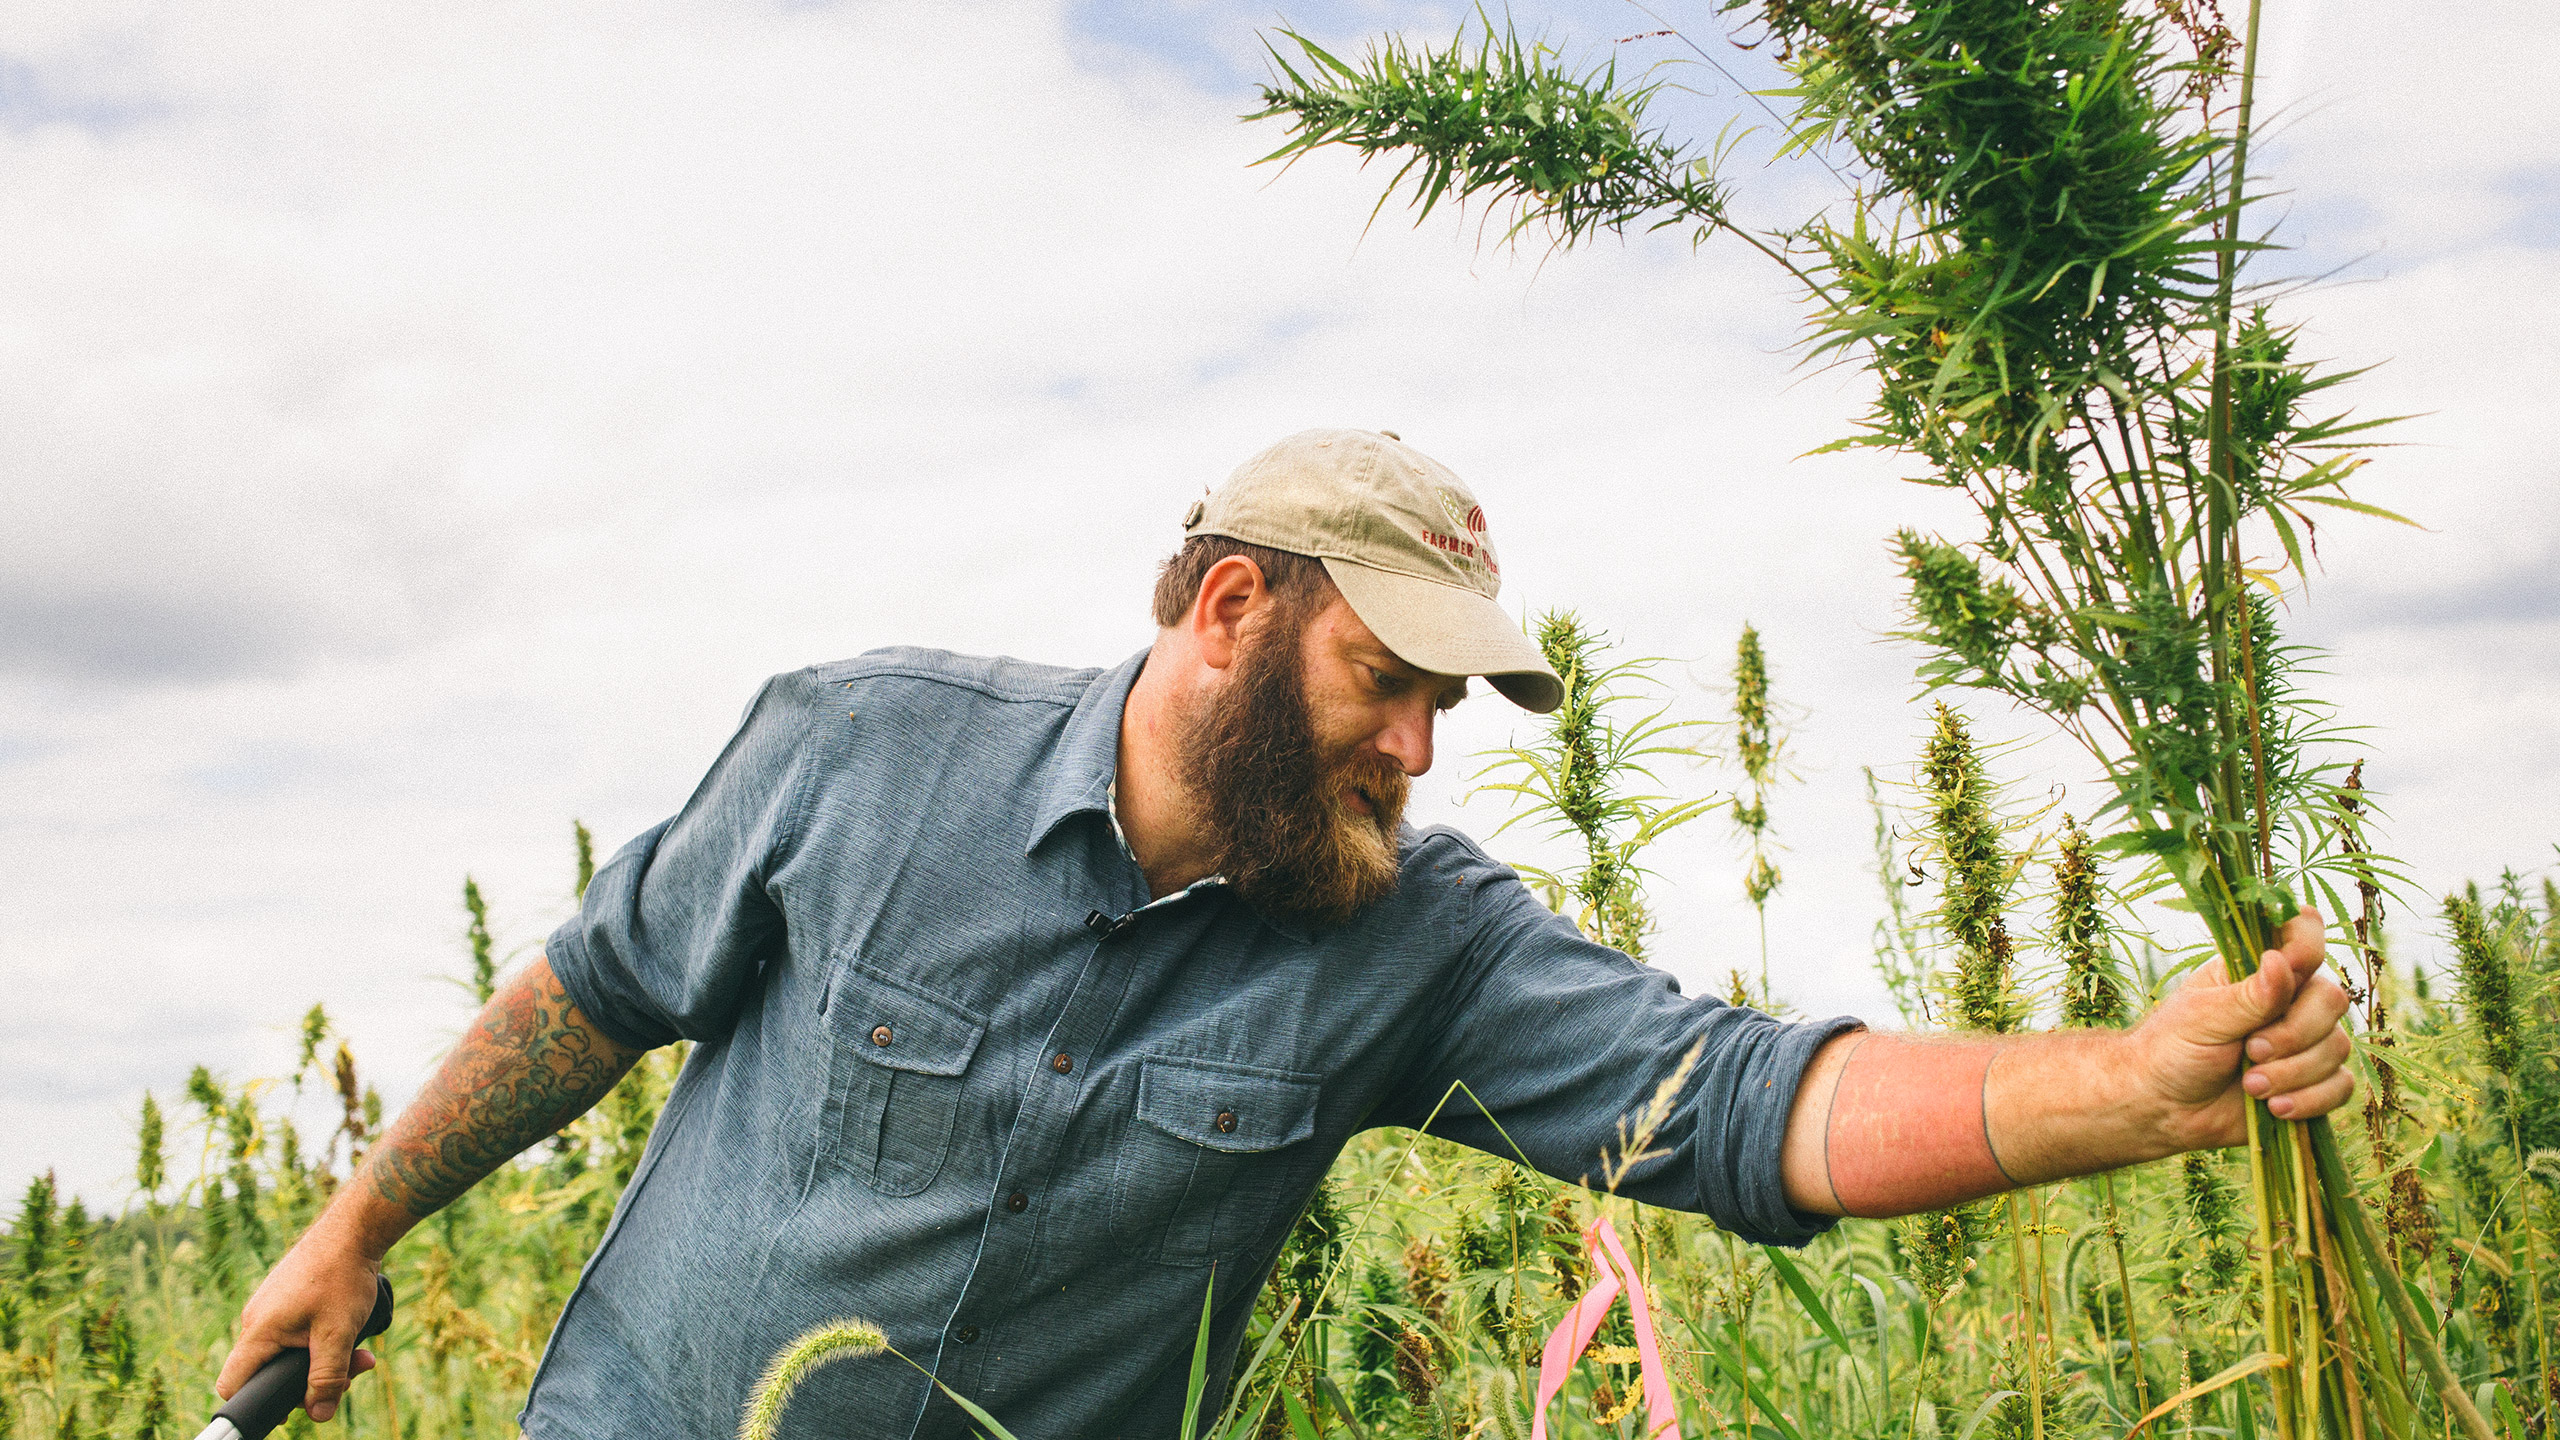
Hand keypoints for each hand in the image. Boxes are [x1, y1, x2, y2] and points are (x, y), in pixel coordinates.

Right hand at [216, 1219, 382, 1422]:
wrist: (354, 1231)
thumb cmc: (342, 1276)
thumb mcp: (338, 1333)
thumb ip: (327, 1377)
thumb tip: (318, 1415)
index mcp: (259, 1331)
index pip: (233, 1382)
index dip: (255, 1403)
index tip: (290, 1408)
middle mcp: (258, 1320)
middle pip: (270, 1371)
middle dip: (310, 1382)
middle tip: (348, 1379)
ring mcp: (272, 1309)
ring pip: (290, 1353)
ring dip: (325, 1362)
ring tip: (361, 1357)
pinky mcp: (288, 1301)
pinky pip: (298, 1334)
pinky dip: (324, 1342)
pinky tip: (352, 1338)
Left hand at [2132, 908, 2354, 1149]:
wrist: (2164, 1109)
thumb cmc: (2172, 1050)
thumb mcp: (2202, 1018)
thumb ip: (2247, 996)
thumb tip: (2280, 960)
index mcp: (2258, 971)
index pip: (2303, 935)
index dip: (2307, 946)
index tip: (2289, 969)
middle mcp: (2289, 1001)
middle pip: (2330, 999)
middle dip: (2294, 1034)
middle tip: (2251, 1051)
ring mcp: (2305, 1042)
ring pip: (2337, 1047)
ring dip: (2293, 1073)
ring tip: (2250, 1085)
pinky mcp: (2314, 1081)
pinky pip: (2341, 1086)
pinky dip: (2309, 1099)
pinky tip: (2274, 1107)